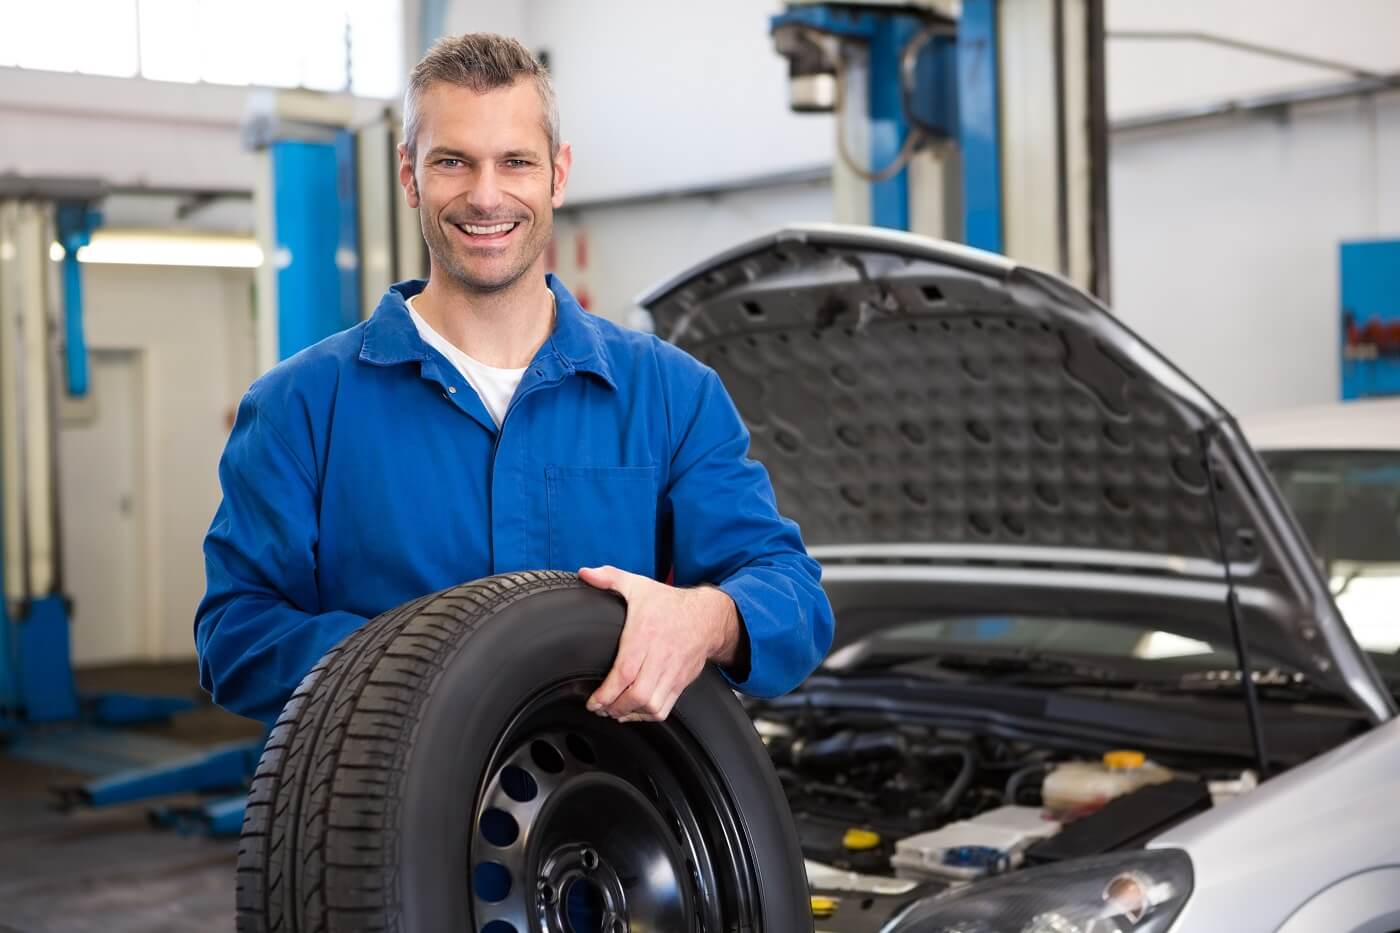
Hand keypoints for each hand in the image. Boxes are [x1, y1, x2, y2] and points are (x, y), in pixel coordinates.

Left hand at [578, 565, 740, 722]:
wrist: (707, 617)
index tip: (592, 701)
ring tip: (613, 712)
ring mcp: (672, 672)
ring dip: (629, 714)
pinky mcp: (681, 683)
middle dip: (614, 708)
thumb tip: (585, 574)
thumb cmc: (669, 604)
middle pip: (638, 694)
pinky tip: (633, 712)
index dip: (606, 693)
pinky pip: (665, 708)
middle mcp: (660, 656)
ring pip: (652, 705)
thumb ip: (610, 578)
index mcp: (645, 634)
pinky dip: (646, 716)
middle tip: (599, 708)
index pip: (624, 672)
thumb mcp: (638, 585)